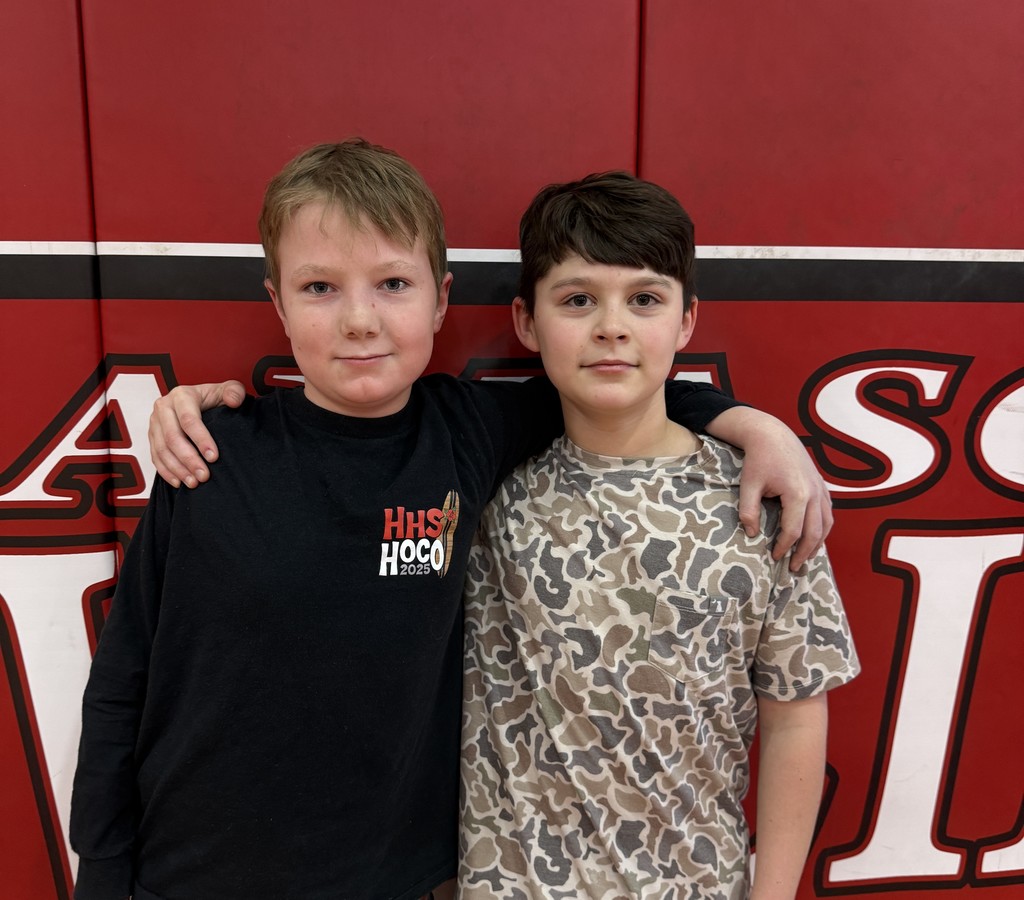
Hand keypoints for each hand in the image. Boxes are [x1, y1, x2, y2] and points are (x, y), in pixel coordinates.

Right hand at [149, 381, 245, 486]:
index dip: (201, 439)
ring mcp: (155, 423)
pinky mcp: (152, 437)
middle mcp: (164, 408)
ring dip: (177, 469)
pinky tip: (179, 482)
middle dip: (189, 459)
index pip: (189, 420)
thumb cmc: (213, 398)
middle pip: (172, 437)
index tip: (214, 457)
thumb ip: (234, 392)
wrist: (199, 401)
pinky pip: (155, 457)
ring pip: (161, 449)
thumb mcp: (227, 390)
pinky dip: (166, 472)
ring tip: (194, 483)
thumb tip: (233, 401)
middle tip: (204, 476)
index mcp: (181, 395)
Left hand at [704, 407, 832, 569]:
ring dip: (818, 543)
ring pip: (827, 524)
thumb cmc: (758, 459)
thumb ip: (749, 511)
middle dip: (804, 553)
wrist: (772, 434)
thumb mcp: (748, 485)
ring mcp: (821, 488)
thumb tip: (752, 534)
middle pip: (815, 532)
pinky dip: (824, 527)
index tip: (774, 557)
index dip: (784, 547)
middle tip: (793, 568)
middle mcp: (814, 493)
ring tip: (807, 557)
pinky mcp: (821, 484)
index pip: (793, 531)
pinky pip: (829, 511)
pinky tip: (816, 536)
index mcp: (797, 494)